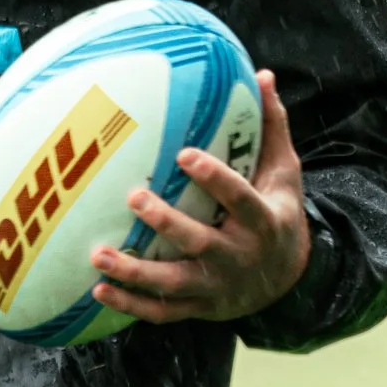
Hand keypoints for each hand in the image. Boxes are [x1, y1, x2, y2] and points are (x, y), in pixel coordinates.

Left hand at [90, 69, 309, 325]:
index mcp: (263, 221)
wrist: (288, 280)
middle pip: (200, 243)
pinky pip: (162, 312)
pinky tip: (99, 290)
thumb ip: (271, 126)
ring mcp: (217, 286)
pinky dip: (131, 306)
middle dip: (166, 223)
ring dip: (134, 272)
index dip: (215, 179)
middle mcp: (239, 257)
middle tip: (132, 198)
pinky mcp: (199, 307)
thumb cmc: (277, 212)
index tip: (184, 155)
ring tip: (98, 255)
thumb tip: (262, 74)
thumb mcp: (284, 173)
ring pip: (174, 283)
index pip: (240, 198)